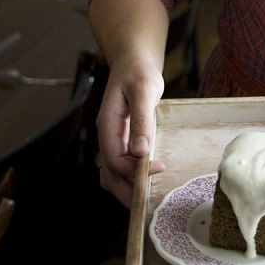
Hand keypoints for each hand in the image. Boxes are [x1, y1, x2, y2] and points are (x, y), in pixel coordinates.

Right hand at [96, 57, 166, 207]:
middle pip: (109, 174)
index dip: (133, 171)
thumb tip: (141, 151)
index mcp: (107, 125)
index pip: (114, 159)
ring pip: (112, 173)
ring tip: (147, 195)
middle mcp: (107, 136)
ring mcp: (113, 139)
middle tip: (147, 202)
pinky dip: (130, 176)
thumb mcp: (143, 90)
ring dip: (126, 187)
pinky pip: (121, 165)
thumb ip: (141, 119)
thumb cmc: (139, 72)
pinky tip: (147, 176)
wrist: (134, 62)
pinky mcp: (122, 140)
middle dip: (125, 191)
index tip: (157, 170)